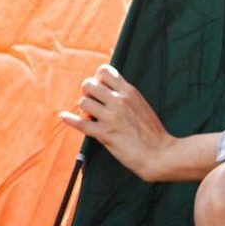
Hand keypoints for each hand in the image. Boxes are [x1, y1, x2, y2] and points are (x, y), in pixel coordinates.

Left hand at [62, 65, 180, 181]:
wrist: (160, 154)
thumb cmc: (152, 132)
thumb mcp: (141, 104)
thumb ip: (125, 95)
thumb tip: (107, 89)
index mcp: (129, 92)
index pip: (104, 71)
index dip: (97, 78)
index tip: (100, 88)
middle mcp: (119, 101)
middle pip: (88, 84)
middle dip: (87, 93)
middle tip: (93, 103)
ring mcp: (111, 117)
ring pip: (83, 102)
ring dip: (84, 110)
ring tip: (91, 117)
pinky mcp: (105, 134)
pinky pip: (81, 124)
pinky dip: (70, 120)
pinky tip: (63, 117)